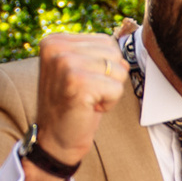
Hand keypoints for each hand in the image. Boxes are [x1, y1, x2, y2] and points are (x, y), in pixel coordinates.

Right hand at [35, 32, 129, 168]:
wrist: (54, 140)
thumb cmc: (71, 106)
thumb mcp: (78, 70)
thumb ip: (95, 52)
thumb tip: (126, 45)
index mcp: (55, 40)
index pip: (106, 41)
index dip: (103, 67)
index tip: (82, 83)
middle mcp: (56, 47)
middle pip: (114, 53)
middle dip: (108, 78)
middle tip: (85, 94)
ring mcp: (65, 63)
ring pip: (118, 70)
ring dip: (109, 90)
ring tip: (87, 100)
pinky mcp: (77, 83)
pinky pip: (116, 88)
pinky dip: (109, 103)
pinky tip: (89, 108)